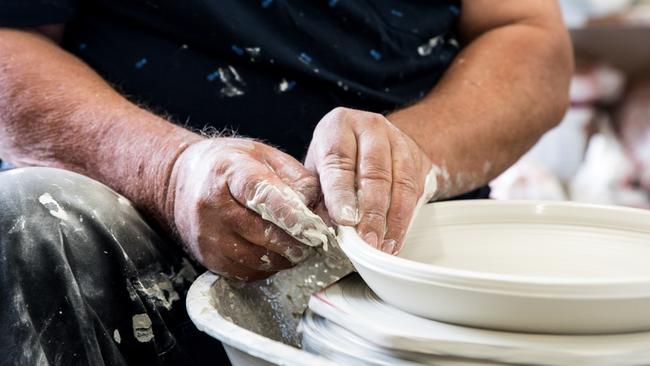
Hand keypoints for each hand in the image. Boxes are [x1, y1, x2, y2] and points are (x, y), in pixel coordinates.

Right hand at [168, 138, 328, 280]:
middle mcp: (213, 206)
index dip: (292, 214)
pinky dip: (268, 267)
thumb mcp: (264, 156)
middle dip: (297, 240)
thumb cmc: (229, 166)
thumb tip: (321, 208)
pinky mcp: (208, 258)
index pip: (262, 196)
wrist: (180, 182)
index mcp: (230, 172)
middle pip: (263, 232)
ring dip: (285, 257)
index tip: (315, 226)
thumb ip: (296, 178)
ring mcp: (208, 235)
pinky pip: (247, 272)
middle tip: (317, 240)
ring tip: (299, 246)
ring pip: (258, 258)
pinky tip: (276, 253)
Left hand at [305, 107, 432, 253]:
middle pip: (375, 171)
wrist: (369, 142)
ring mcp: (398, 139)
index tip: (344, 220)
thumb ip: (316, 196)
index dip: (342, 193)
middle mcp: (371, 127)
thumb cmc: (337, 162)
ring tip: (383, 246)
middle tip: (367, 241)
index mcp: (338, 126)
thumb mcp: (317, 172)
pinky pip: (416, 190)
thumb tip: (323, 228)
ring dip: (393, 219)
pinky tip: (395, 237)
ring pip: (401, 181)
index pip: (339, 161)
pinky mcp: (418, 156)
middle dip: (372, 212)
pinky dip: (406, 218)